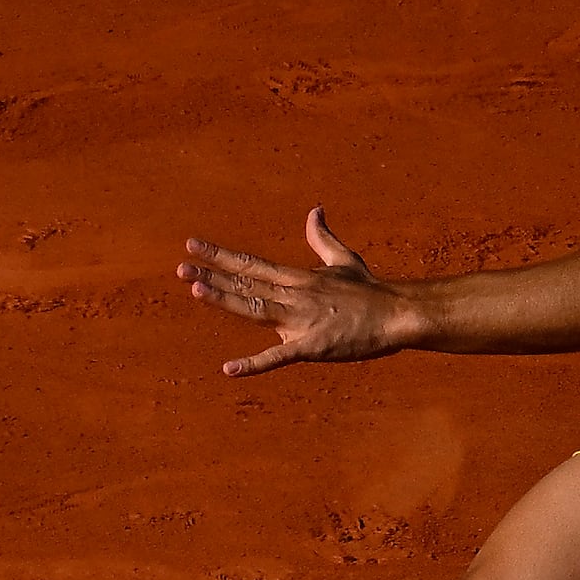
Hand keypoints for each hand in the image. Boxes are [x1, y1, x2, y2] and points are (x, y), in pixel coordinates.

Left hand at [182, 209, 412, 377]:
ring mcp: (302, 320)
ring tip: (197, 291)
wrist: (398, 315)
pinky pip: (278, 357)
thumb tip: (315, 211)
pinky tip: (229, 369)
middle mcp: (295, 295)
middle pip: (246, 284)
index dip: (219, 255)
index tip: (192, 246)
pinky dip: (253, 364)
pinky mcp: (313, 346)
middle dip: (212, 276)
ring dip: (226, 300)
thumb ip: (321, 238)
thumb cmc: (371, 291)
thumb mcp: (344, 260)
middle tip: (181, 269)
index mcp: (297, 277)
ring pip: (255, 309)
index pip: (250, 264)